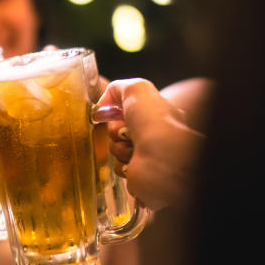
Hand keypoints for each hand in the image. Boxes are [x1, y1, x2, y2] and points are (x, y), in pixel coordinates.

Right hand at [96, 79, 203, 209]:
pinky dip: (121, 165)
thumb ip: (117, 89)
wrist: (162, 159)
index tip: (110, 113)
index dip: (115, 112)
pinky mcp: (139, 175)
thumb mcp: (136, 90)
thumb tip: (102, 105)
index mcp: (156, 114)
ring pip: (115, 149)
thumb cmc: (154, 121)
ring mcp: (147, 155)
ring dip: (118, 148)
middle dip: (115, 131)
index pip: (126, 111)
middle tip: (125, 132)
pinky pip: (118, 168)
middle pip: (117, 130)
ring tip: (133, 149)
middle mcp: (153, 134)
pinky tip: (133, 164)